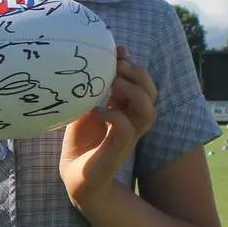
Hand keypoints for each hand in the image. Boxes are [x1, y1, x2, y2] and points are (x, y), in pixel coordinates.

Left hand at [59, 45, 157, 213]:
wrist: (75, 176)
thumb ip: (91, 89)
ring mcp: (127, 136)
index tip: (119, 50)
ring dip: (133, 93)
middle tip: (118, 65)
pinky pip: (126, 129)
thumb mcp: (83, 108)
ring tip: (113, 83)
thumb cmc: (81, 141)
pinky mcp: (117, 150)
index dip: (134, 65)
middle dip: (139, 74)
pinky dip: (114, 116)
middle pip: (152, 93)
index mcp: (126, 108)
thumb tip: (92, 62)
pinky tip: (97, 110)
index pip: (142, 82)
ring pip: (148, 111)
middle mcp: (132, 120)